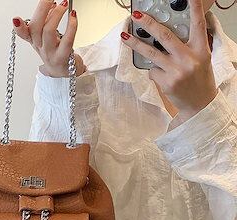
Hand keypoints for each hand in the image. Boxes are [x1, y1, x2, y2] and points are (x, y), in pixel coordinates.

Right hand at [12, 0, 86, 77]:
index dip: (18, 27)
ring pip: (48, 32)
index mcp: (33, 40)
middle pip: (36, 28)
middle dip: (42, 9)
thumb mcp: (46, 36)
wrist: (63, 70)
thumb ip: (47, 19)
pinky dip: (71, 25)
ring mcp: (50, 53)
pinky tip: (73, 15)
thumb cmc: (55, 51)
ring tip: (64, 4)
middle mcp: (40, 47)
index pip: (23, 34)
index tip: (16, 19)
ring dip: (56, 15)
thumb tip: (52, 4)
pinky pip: (67, 40)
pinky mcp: (63, 57)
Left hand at [121, 0, 217, 123]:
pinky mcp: (166, 82)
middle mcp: (188, 58)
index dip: (195, 8)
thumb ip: (189, 45)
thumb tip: (167, 33)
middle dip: (149, 24)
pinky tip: (162, 75)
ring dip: (135, 44)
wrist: (199, 104)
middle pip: (165, 37)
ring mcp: (176, 71)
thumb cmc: (199, 79)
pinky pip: (152, 71)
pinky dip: (153, 70)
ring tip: (124, 36)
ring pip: (151, 53)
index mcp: (201, 49)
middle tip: (137, 16)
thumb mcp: (202, 58)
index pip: (198, 25)